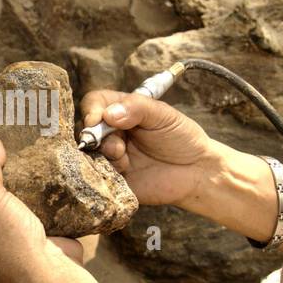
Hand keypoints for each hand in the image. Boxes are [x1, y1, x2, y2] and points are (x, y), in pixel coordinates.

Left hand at [0, 135, 85, 282]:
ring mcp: (12, 258)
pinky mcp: (36, 255)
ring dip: (20, 203)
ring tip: (27, 176)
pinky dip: (40, 211)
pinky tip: (45, 191)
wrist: (49, 275)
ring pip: (12, 221)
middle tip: (6, 169)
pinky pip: (34, 227)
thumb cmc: (9, 240)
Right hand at [79, 91, 222, 208]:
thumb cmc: (182, 138)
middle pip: (86, 129)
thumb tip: (108, 114)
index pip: (94, 103)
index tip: (97, 120)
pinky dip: (107, 173)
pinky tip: (125, 173)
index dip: (91, 110)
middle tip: (118, 147)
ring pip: (88, 153)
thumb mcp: (163, 115)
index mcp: (122, 111)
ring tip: (125, 161)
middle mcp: (112, 132)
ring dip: (105, 156)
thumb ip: (137, 108)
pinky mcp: (113, 179)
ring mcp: (111, 156)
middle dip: (97, 137)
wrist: (196, 171)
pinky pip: (97, 176)